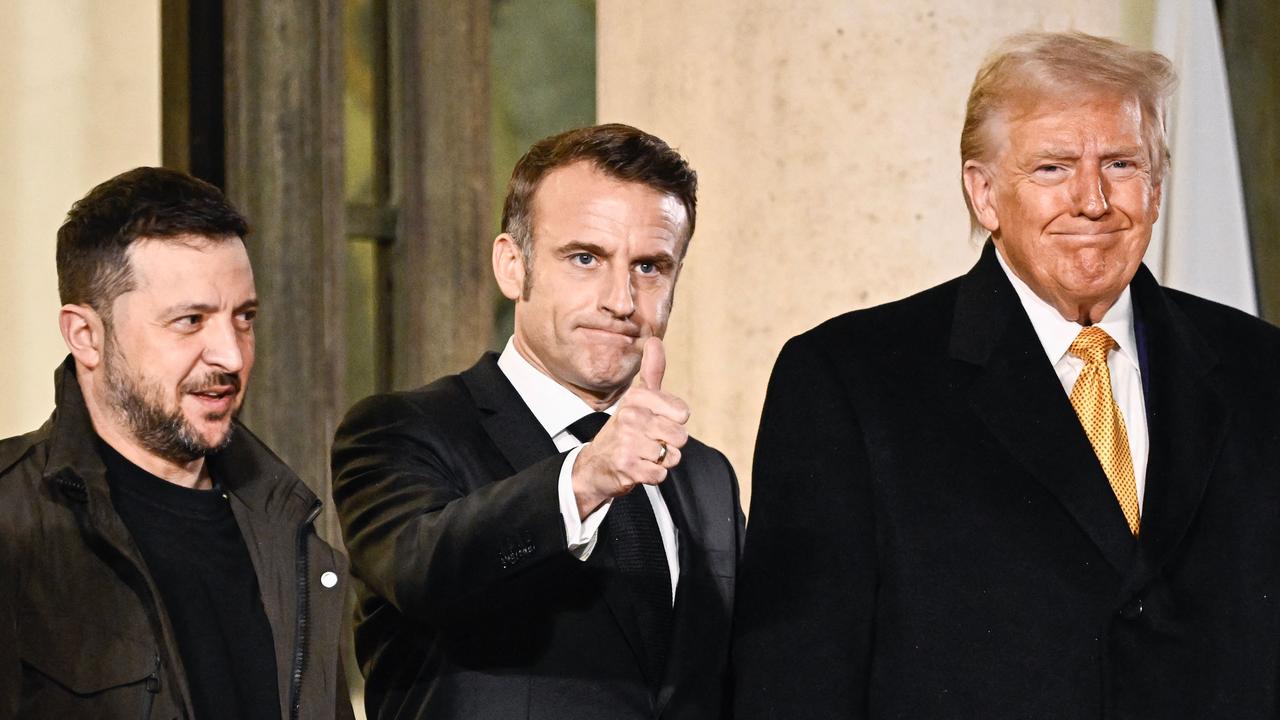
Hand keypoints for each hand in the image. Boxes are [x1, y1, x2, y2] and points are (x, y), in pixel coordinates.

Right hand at [572, 337, 689, 517]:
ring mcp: (627, 443)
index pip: (682, 413)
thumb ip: (651, 371)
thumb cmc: (624, 429)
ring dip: (661, 460)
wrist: (595, 464)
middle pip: (680, 437)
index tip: (655, 421)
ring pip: (672, 456)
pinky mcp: (627, 467)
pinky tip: (638, 468)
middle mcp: (630, 418)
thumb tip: (655, 340)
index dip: (674, 422)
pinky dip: (653, 475)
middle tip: (649, 442)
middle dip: (669, 444)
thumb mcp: (636, 399)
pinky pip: (661, 474)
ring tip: (643, 455)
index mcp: (636, 399)